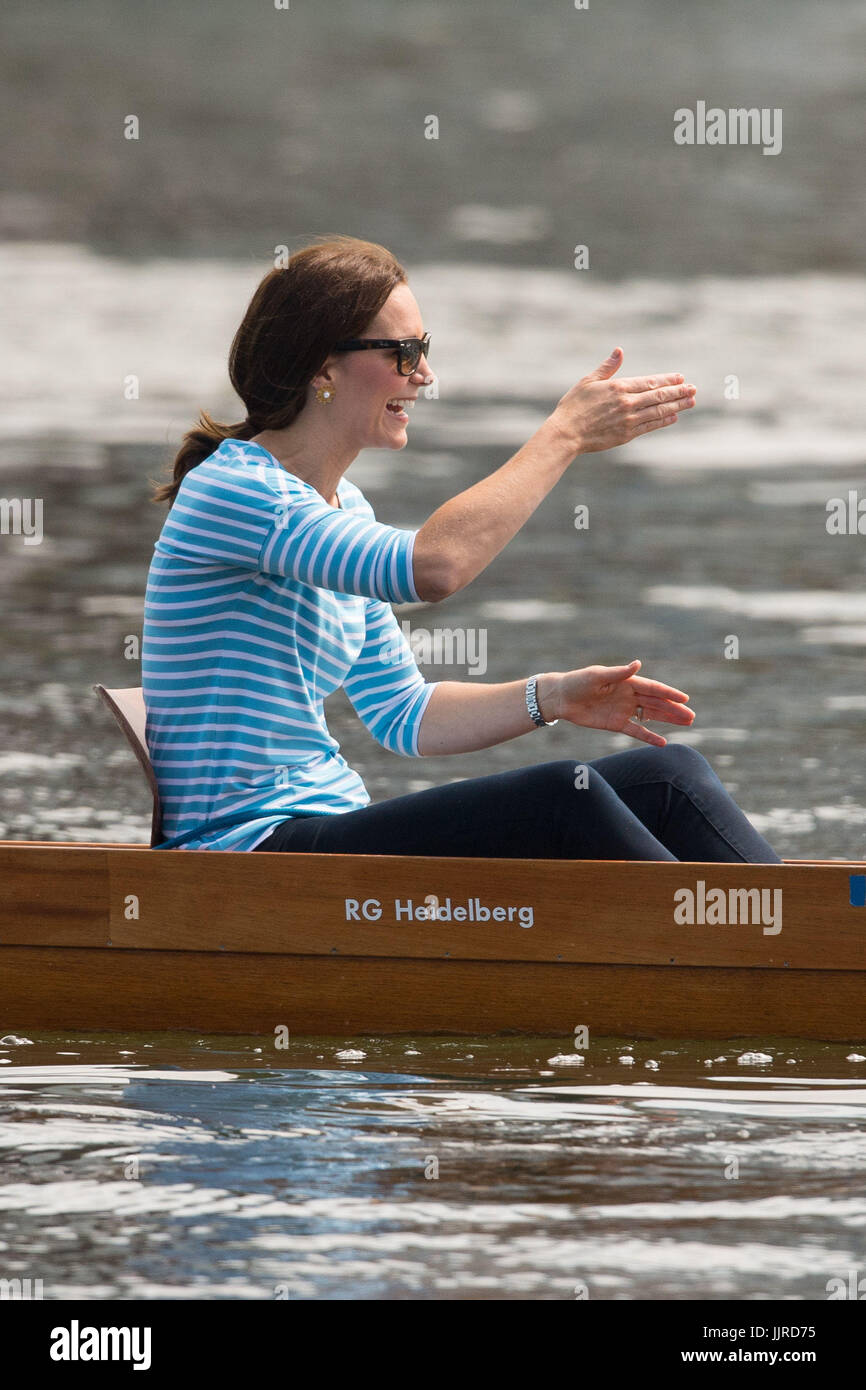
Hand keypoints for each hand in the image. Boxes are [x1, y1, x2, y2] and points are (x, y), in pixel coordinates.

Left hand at [541, 660, 694, 746]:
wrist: (561, 698)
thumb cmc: (577, 682)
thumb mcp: (596, 676)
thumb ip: (618, 673)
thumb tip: (638, 664)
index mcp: (627, 682)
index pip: (653, 688)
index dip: (669, 693)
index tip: (685, 699)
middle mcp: (629, 695)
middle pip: (656, 703)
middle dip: (674, 709)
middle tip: (691, 716)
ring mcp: (624, 710)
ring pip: (650, 716)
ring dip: (667, 720)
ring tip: (686, 724)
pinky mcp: (616, 724)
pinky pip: (636, 731)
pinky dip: (649, 737)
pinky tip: (663, 743)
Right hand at [549, 348, 695, 454]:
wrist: (566, 433)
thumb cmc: (574, 406)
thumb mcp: (588, 381)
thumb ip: (607, 367)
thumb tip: (620, 351)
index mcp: (618, 387)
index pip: (650, 382)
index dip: (667, 380)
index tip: (681, 377)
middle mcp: (627, 403)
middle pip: (659, 396)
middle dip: (679, 392)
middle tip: (694, 389)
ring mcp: (628, 420)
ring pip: (658, 411)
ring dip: (677, 406)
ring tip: (691, 402)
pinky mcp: (626, 435)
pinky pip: (650, 426)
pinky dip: (663, 421)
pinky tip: (674, 417)